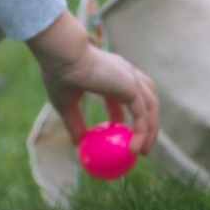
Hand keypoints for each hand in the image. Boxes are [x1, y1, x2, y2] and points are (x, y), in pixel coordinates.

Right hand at [28, 13, 160, 154]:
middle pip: (147, 100)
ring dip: (150, 130)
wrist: (62, 57)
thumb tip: (77, 144)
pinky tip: (135, 149)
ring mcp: (130, 77)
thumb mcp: (65, 104)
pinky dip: (142, 132)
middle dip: (148, 124)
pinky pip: (142, 114)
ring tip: (142, 152)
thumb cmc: (60, 75)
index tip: (124, 139)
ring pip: (150, 106)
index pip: (128, 97)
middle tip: (142, 147)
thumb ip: (74, 122)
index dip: (129, 118)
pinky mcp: (130, 85)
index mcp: (111, 74)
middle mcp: (125, 73)